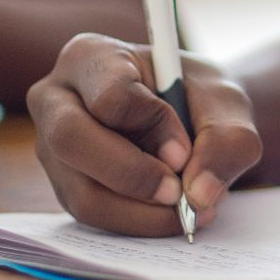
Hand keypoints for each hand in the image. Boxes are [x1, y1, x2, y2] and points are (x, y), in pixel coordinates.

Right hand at [25, 33, 260, 236]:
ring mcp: (52, 146)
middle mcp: (56, 98)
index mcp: (91, 56)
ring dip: (142, 211)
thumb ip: (226, 141)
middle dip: (133, 176)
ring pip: (82, 191)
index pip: (110, 96)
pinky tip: (171, 213)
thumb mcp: (227, 105)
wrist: (194, 119)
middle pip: (71, 140)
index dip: (153, 127)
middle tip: (180, 194)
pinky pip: (93, 216)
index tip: (186, 149)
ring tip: (189, 208)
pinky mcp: (64, 184)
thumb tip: (200, 192)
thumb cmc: (200, 98)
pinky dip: (138, 223)